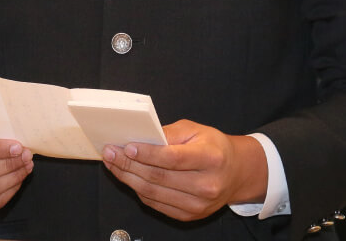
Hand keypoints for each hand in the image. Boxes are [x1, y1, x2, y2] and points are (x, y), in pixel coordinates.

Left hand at [102, 119, 267, 221]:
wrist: (236, 173)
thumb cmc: (214, 147)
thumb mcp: (196, 130)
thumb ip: (169, 133)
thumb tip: (141, 137)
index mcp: (211, 159)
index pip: (173, 159)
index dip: (148, 154)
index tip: (127, 146)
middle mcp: (207, 185)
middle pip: (159, 177)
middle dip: (129, 164)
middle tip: (110, 152)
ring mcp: (198, 204)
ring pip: (153, 193)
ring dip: (128, 178)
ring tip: (113, 164)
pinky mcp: (189, 215)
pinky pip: (156, 203)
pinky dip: (138, 190)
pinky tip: (128, 177)